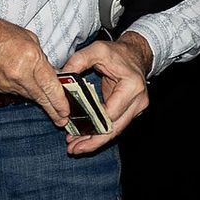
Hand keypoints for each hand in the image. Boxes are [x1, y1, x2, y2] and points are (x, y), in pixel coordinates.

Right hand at [0, 15, 69, 126]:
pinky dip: (23, 90)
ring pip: (28, 95)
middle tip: (62, 121)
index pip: (50, 86)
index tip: (66, 111)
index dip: (59, 101)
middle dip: (53, 110)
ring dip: (38, 99)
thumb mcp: (30, 40)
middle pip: (40, 97)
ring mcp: (7, 83)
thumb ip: (42, 59)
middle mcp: (20, 75)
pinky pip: (15, 92)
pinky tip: (27, 87)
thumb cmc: (1, 33)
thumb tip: (50, 72)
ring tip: (49, 105)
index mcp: (31, 60)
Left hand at [60, 32, 153, 154]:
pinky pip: (114, 126)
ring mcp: (137, 109)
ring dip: (94, 141)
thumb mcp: (97, 50)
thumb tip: (61, 77)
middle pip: (114, 128)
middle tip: (73, 148)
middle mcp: (138, 101)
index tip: (73, 127)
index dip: (92, 122)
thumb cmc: (118, 53)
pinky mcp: (131, 112)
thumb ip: (78, 61)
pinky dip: (99, 133)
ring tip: (75, 148)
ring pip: (115, 131)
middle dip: (93, 141)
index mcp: (131, 86)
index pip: (111, 112)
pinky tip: (84, 139)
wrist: (135, 54)